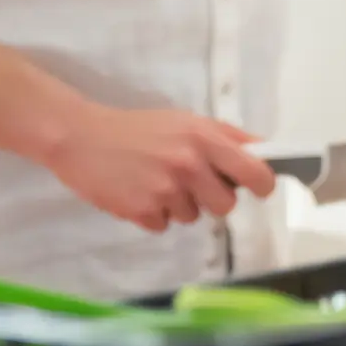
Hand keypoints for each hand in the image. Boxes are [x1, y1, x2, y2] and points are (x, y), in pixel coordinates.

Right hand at [40, 105, 277, 232]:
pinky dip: (154, 214)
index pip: (255, 172)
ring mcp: (165, 191)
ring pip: (193, 217)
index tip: (259, 188)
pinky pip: (164, 225)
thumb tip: (264, 150)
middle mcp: (189, 165)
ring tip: (156, 181)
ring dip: (180, 205)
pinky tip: (139, 192)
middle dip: (213, 198)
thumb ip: (226, 136)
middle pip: (226, 206)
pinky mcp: (142, 212)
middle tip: (192, 183)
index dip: (262, 184)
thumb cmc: (139, 128)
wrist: (81, 138)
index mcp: (204, 139)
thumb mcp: (186, 121)